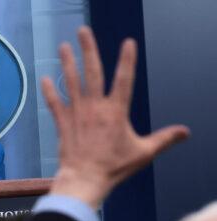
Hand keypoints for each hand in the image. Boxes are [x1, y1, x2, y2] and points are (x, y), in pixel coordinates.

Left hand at [42, 26, 188, 207]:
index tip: (128, 43)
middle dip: (88, 50)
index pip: (124, 80)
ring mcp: (77, 114)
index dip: (127, 60)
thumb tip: (185, 132)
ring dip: (67, 63)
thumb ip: (164, 139)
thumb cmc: (114, 167)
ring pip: (71, 83)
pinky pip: (54, 104)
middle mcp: (95, 108)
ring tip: (63, 46)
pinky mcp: (63, 124)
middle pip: (92, 72)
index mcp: (116, 112)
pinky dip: (49, 91)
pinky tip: (44, 78)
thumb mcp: (143, 153)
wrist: (84, 179)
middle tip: (83, 32)